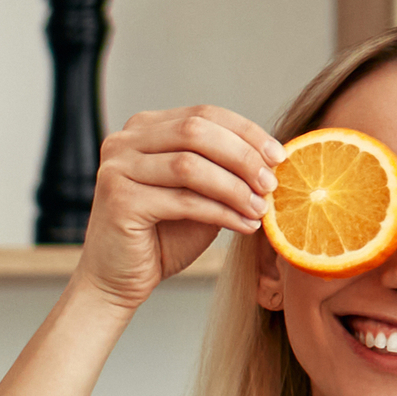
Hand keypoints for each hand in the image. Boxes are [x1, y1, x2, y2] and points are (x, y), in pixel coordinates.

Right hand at [72, 105, 284, 310]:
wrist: (117, 281)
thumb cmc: (161, 238)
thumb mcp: (199, 193)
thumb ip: (223, 170)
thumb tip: (273, 159)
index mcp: (145, 129)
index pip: (204, 115)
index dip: (246, 133)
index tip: (279, 157)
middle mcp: (124, 142)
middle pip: (196, 131)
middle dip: (242, 156)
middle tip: (271, 183)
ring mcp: (118, 169)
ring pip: (190, 165)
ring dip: (234, 187)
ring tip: (260, 209)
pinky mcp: (119, 200)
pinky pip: (183, 200)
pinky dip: (221, 213)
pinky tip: (243, 225)